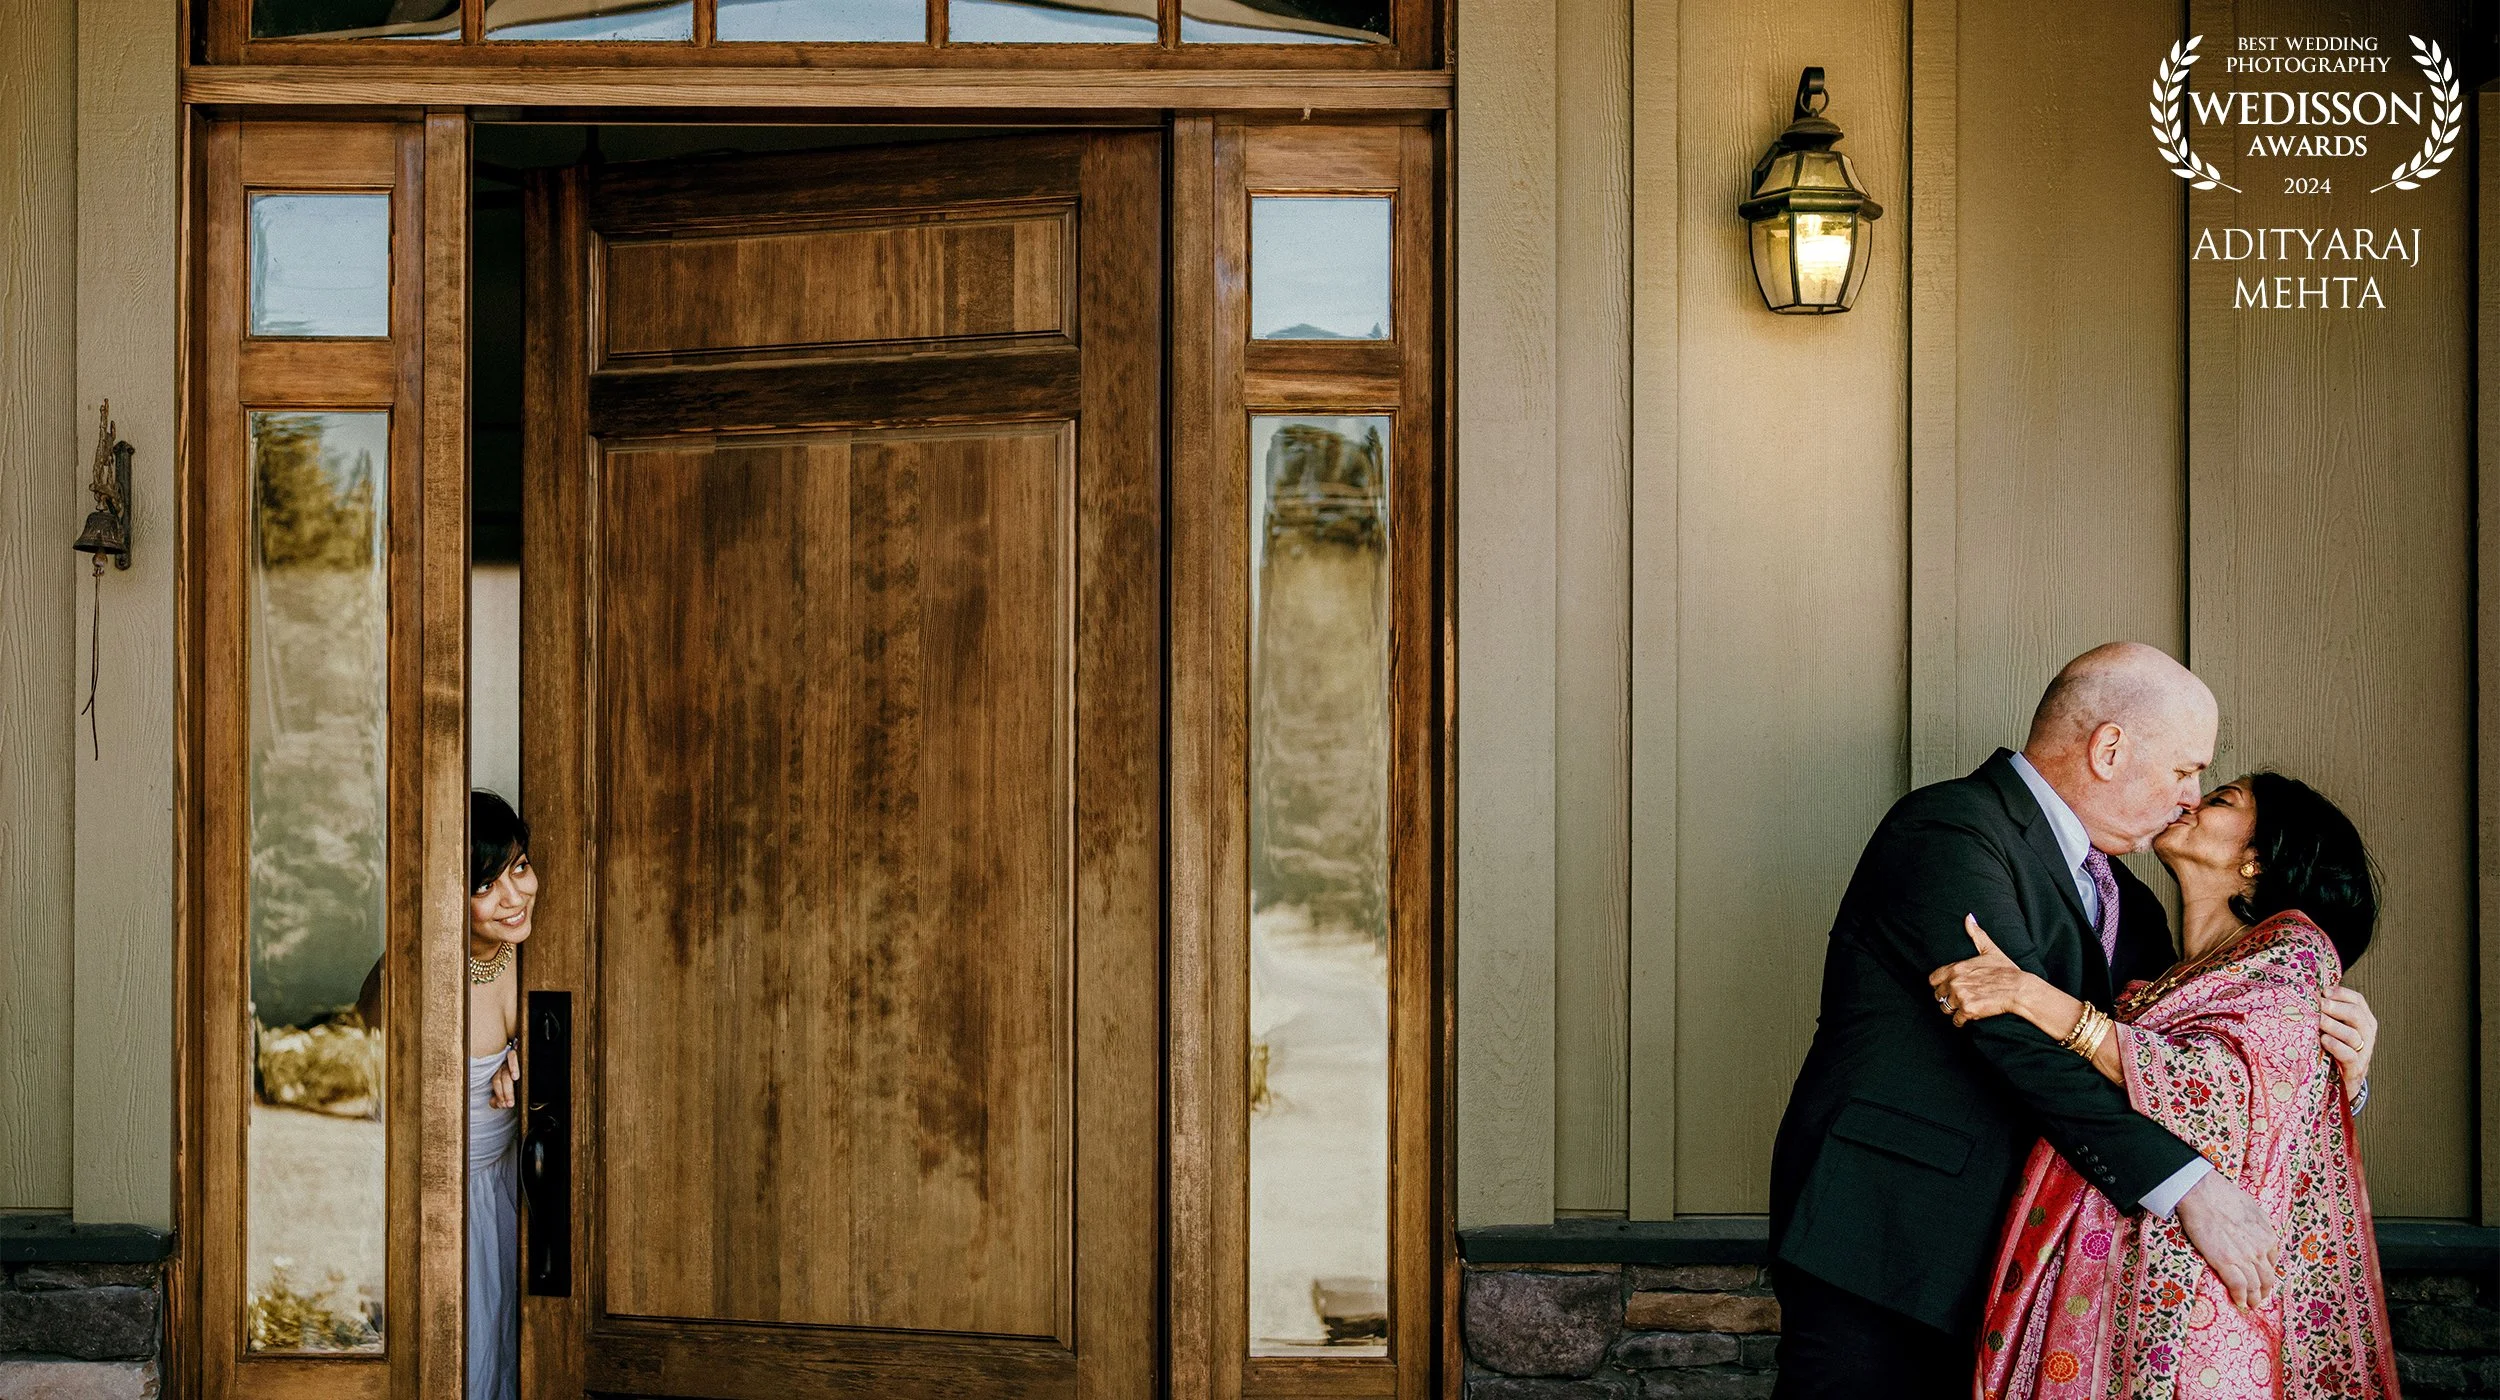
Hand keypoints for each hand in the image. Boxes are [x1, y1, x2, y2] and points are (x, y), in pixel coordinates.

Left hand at [491, 1047, 519, 1110]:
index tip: (503, 1105)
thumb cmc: (521, 1081)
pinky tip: (516, 1077)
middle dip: (504, 1094)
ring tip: (512, 1098)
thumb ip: (500, 1098)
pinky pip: (511, 1057)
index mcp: (499, 1074)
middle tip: (509, 1105)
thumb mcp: (510, 1091)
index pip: (496, 1084)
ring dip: (508, 1088)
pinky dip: (513, 1066)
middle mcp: (502, 1066)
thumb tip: (496, 1104)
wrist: (538, 1064)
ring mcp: (508, 1059)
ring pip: (505, 1073)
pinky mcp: (516, 1052)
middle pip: (499, 1080)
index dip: (499, 1095)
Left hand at [1929, 916, 2032, 1026]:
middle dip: (1947, 998)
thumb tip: (1969, 917)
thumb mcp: (1990, 950)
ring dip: (1953, 1010)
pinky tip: (1970, 1016)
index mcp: (1956, 968)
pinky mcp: (1968, 1010)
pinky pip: (1956, 1020)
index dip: (1940, 984)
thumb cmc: (2006, 971)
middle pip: (1938, 995)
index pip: (1932, 979)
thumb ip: (1976, 934)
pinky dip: (1962, 1021)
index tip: (1949, 986)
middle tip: (1960, 998)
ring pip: (1945, 1008)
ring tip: (1965, 1006)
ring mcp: (1960, 996)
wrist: (2020, 989)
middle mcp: (1954, 982)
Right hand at [2174, 1170, 2279, 1309]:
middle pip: (2267, 1278)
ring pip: (2255, 1285)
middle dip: (2264, 1290)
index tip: (2262, 1278)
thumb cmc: (2224, 1194)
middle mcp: (2260, 1250)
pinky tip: (2239, 1302)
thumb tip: (2261, 1233)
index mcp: (2268, 1236)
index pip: (2273, 1262)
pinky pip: (2238, 1286)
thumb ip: (2261, 1225)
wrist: (2202, 1193)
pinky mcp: (2225, 1262)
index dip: (2267, 1273)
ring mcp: (2243, 1258)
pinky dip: (2240, 1297)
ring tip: (2250, 1304)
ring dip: (2254, 1297)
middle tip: (2260, 1298)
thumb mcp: (2253, 1208)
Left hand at [2319, 985, 2376, 1104]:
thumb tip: (2309, 991)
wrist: (2342, 1082)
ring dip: (2333, 1025)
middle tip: (2319, 1005)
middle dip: (2336, 1007)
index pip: (2358, 1001)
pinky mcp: (2355, 1069)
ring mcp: (2363, 1053)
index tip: (2323, 991)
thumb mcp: (2334, 1028)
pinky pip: (2349, 1055)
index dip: (2341, 993)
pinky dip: (2336, 1046)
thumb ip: (2328, 1012)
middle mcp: (2367, 1035)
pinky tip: (2324, 1040)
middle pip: (2356, 1015)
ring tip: (2318, 1021)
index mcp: (2364, 1021)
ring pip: (2353, 1034)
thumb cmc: (2335, 1049)